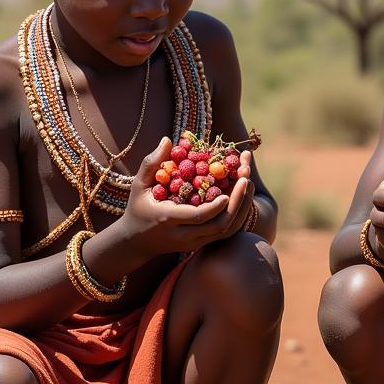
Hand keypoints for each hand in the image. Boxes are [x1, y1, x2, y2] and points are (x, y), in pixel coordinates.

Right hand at [120, 138, 255, 256]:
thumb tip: (168, 140)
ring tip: (247, 182)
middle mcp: (184, 235)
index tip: (228, 189)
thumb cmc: (138, 208)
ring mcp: (195, 243)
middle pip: (219, 226)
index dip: (216, 205)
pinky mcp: (201, 244)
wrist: (136, 242)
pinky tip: (242, 195)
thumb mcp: (139, 185)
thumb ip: (151, 163)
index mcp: (168, 219)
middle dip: (238, 203)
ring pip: (227, 231)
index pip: (198, 217)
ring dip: (242, 208)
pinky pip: (226, 232)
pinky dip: (237, 215)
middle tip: (246, 178)